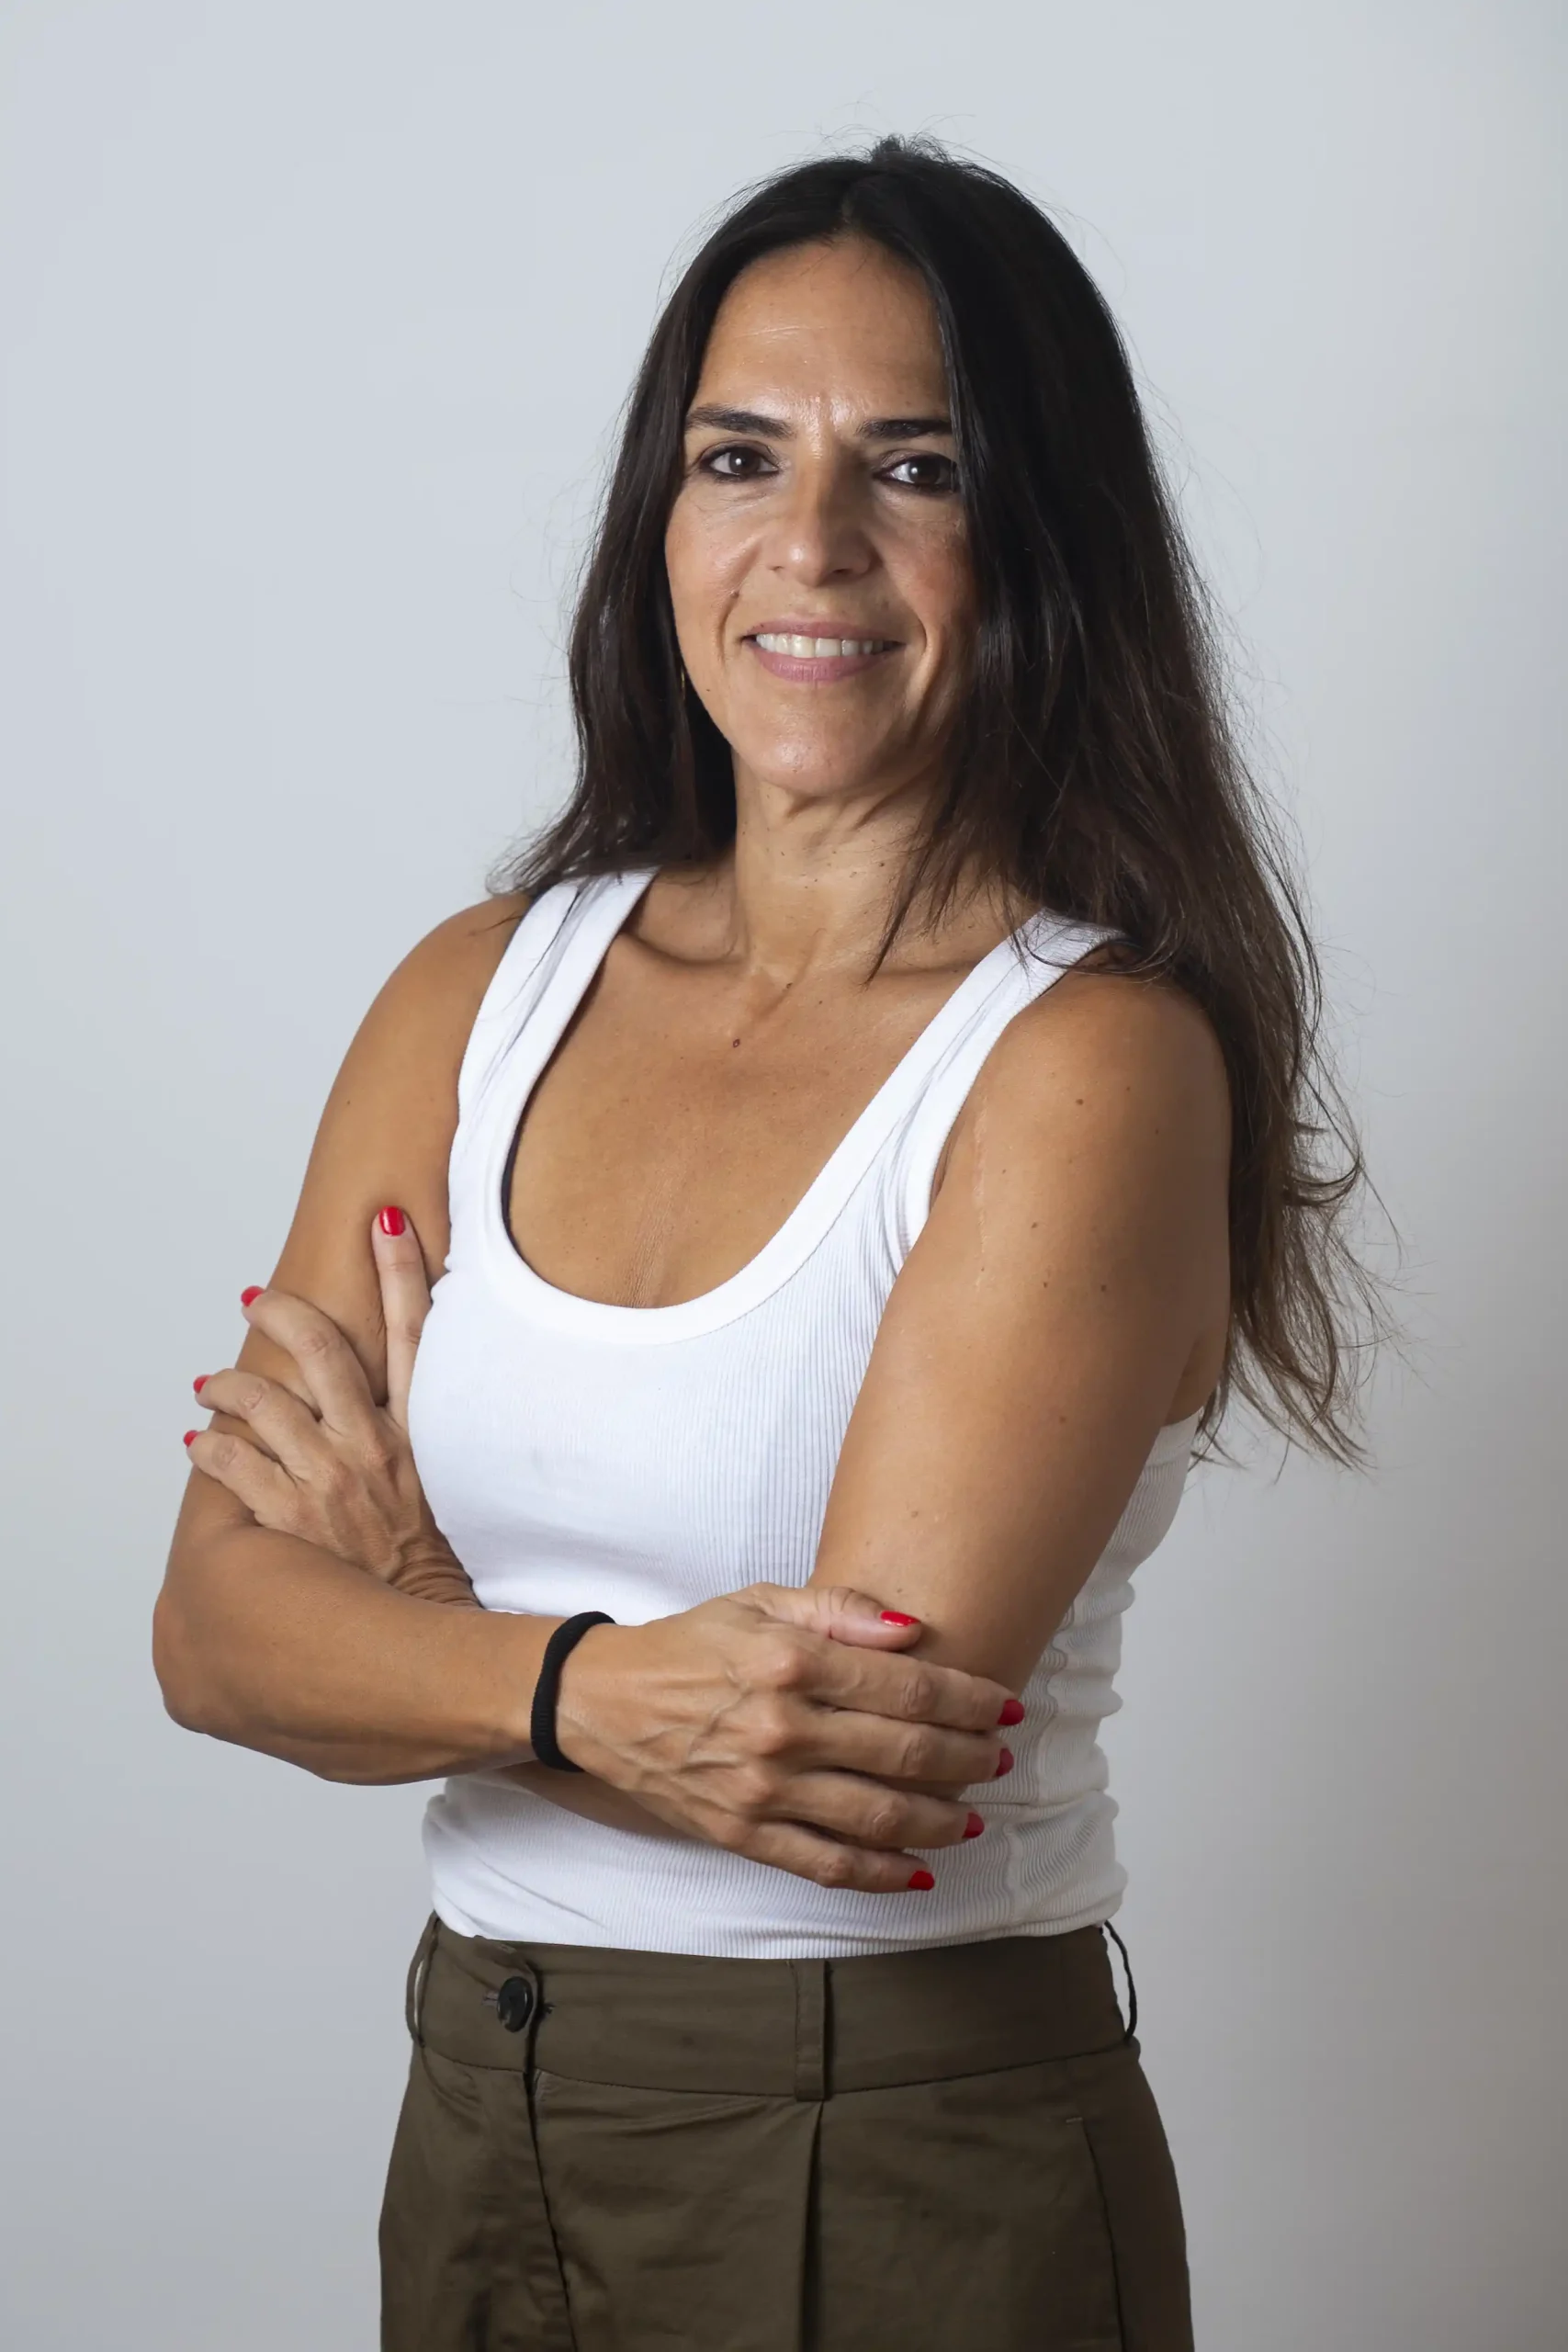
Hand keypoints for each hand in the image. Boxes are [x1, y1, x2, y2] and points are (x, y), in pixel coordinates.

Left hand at [187, 1211, 472, 1607]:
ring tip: (209, 1386)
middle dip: (285, 1315)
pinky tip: (198, 1445)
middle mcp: (371, 1446)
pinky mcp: (289, 1517)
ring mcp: (328, 1480)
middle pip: (323, 1352)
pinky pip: (231, 1463)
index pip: (416, 1335)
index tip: (384, 1221)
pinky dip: (207, 1447)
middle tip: (261, 1303)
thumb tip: (392, 1404)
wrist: (423, 1637)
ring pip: (262, 1401)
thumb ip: (418, 1438)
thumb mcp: (444, 1489)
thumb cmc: (429, 1566)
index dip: (402, 1271)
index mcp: (418, 1433)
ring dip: (226, 1386)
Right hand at [555, 1588, 1018, 1893]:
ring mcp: (763, 1789)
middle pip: (905, 1752)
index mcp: (790, 1662)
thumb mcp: (759, 1601)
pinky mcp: (743, 1834)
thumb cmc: (690, 1644)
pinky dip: (881, 1872)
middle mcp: (782, 1728)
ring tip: (974, 1813)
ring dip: (942, 1818)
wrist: (602, 1702)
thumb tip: (915, 1631)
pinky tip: (919, 1867)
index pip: (908, 1687)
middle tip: (1001, 1756)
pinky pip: (827, 1864)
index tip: (1006, 1705)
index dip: (971, 1699)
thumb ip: (840, 1609)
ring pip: (878, 1816)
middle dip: (969, 1758)